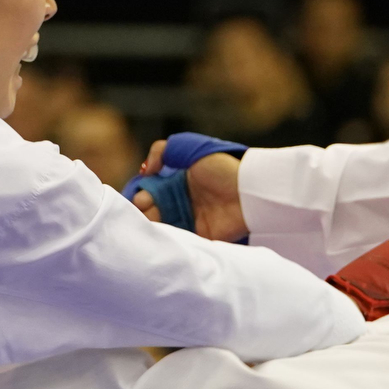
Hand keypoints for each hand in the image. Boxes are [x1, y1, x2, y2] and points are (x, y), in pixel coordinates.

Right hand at [130, 141, 247, 242]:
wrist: (249, 193)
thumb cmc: (223, 169)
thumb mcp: (190, 149)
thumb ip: (163, 151)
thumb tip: (145, 170)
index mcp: (176, 179)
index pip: (148, 189)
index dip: (139, 193)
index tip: (139, 197)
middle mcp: (179, 199)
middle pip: (149, 208)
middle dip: (142, 210)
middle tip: (146, 209)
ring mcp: (187, 218)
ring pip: (159, 225)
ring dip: (150, 226)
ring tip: (148, 224)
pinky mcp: (197, 235)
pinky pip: (175, 239)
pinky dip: (165, 239)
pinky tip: (158, 236)